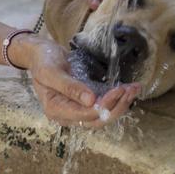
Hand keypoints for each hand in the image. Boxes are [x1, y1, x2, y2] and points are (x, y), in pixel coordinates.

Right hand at [18, 34, 141, 126]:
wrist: (40, 53)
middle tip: (130, 90)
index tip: (118, 90)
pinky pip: (102, 106)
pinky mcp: (84, 102)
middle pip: (97, 120)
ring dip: (120, 104)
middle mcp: (67, 114)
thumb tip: (90, 101)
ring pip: (102, 115)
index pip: (85, 115)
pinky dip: (117, 99)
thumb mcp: (52, 71)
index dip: (104, 105)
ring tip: (134, 89)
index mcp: (56, 110)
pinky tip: (129, 89)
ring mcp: (76, 109)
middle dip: (116, 107)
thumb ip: (70, 87)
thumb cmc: (43, 60)